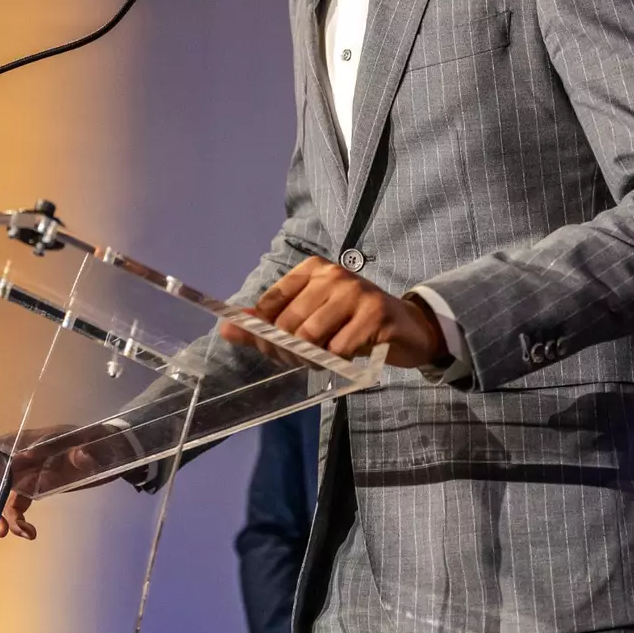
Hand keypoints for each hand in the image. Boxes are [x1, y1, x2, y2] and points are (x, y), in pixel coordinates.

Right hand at [0, 423, 132, 539]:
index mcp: (22, 440)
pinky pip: (13, 508)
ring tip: (15, 531)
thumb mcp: (95, 445)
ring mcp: (22, 474)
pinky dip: (17, 522)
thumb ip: (85, 452)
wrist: (114, 451)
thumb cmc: (101, 441)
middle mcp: (15, 456)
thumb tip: (62, 457)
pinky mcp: (31, 489)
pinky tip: (30, 533)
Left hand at [218, 256, 445, 368]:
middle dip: (288, 351)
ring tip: (326, 359)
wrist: (408, 328)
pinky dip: (337, 362)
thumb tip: (225, 329)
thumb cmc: (353, 323)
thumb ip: (268, 324)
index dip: (264, 333)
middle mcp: (332, 274)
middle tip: (303, 361)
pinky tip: (347, 359)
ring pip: (311, 337)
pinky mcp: (375, 313)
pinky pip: (339, 349)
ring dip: (312, 359)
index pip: (270, 303)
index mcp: (312, 269)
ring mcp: (356, 291)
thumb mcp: (311, 319)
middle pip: (289, 324)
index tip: (275, 348)